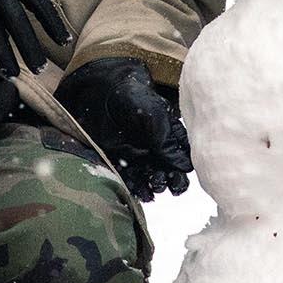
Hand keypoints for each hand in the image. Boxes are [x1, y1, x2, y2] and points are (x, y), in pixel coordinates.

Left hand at [55, 56, 190, 200]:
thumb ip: (167, 139)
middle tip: (166, 184)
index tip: (179, 178)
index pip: (182, 156)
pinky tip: (140, 192)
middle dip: (170, 181)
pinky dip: (136, 188)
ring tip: (152, 187)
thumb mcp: (154, 113)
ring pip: (151, 178)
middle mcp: (156, 147)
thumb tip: (185, 165)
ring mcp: (138, 156)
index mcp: (168, 133)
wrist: (98, 91)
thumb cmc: (131, 96)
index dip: (183, 170)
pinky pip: (130, 179)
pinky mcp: (120, 161)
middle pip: (169, 171)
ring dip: (154, 186)